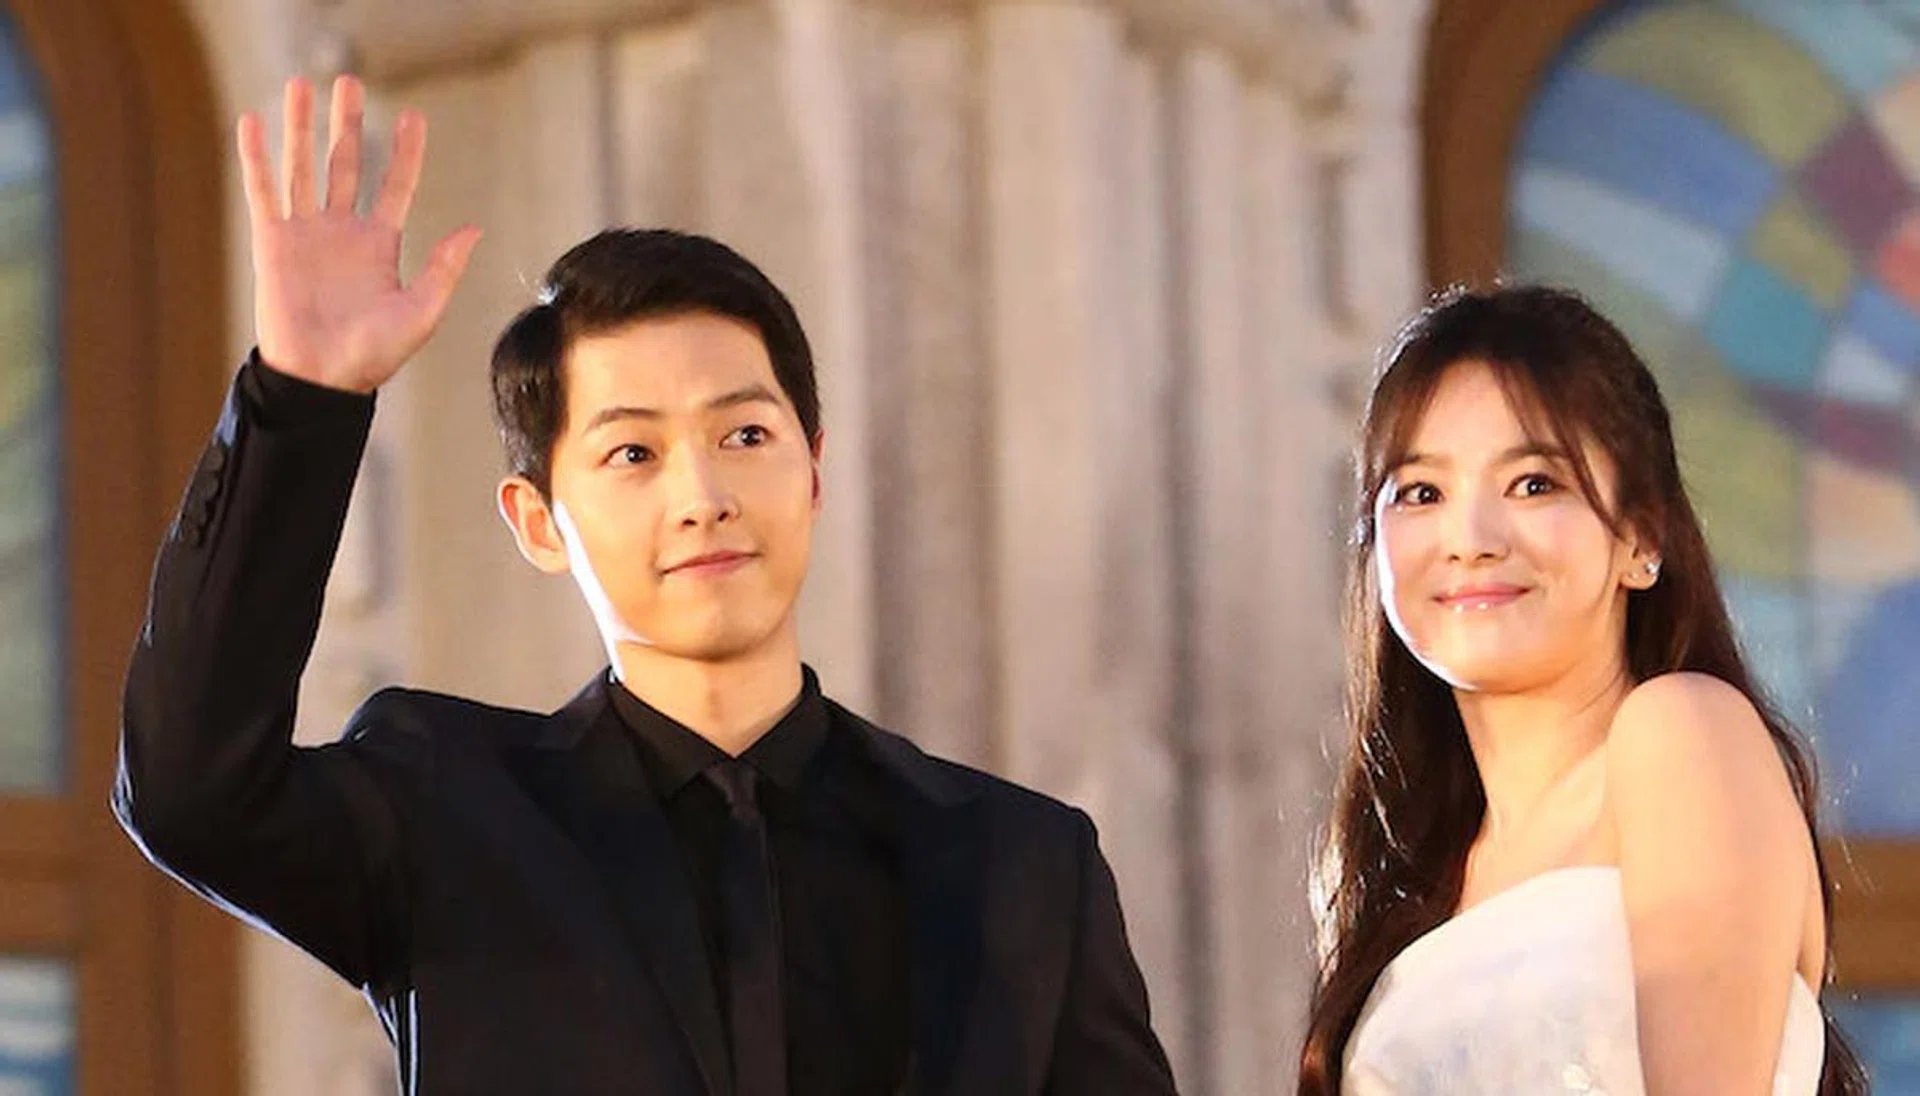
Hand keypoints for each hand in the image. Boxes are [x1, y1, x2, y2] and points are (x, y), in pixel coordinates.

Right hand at [239, 75, 481, 392]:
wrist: (322, 379)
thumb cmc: (374, 354)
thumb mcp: (422, 310)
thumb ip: (444, 268)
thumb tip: (474, 229)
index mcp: (380, 244)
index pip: (397, 185)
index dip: (407, 152)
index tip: (415, 117)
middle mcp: (343, 231)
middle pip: (347, 163)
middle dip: (347, 123)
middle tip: (348, 82)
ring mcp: (306, 233)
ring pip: (303, 166)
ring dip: (301, 126)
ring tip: (302, 84)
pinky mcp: (272, 243)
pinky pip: (263, 191)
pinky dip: (257, 157)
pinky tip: (254, 122)